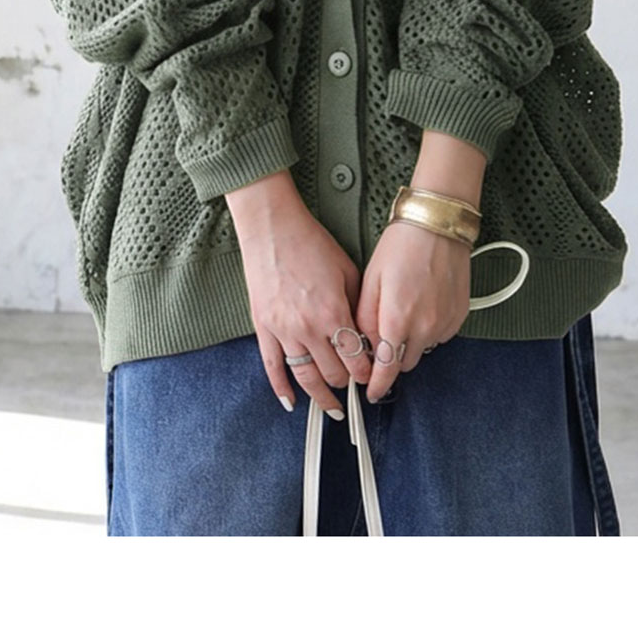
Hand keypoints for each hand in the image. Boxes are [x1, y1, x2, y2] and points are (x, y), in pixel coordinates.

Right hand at [227, 174, 372, 417]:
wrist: (273, 229)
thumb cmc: (312, 244)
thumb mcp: (348, 270)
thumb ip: (358, 305)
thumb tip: (366, 334)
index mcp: (333, 312)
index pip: (355, 358)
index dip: (367, 372)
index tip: (374, 375)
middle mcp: (308, 327)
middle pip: (333, 372)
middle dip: (348, 383)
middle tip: (355, 387)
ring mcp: (283, 330)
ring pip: (305, 377)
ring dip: (321, 397)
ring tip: (332, 410)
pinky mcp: (263, 328)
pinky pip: (272, 367)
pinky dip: (281, 388)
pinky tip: (291, 402)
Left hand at [354, 221, 471, 402]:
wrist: (438, 224)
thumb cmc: (403, 244)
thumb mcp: (371, 279)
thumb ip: (365, 318)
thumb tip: (364, 344)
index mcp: (397, 319)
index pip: (387, 370)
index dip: (377, 385)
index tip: (371, 391)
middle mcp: (425, 326)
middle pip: (405, 363)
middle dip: (392, 357)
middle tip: (384, 332)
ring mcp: (445, 322)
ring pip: (423, 349)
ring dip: (411, 342)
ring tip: (405, 309)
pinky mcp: (459, 315)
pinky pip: (440, 335)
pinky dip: (428, 329)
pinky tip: (422, 304)